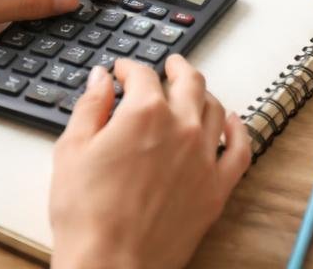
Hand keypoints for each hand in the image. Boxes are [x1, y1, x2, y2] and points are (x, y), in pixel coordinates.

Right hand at [50, 57, 249, 268]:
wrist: (110, 265)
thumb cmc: (86, 215)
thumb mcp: (71, 152)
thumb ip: (89, 107)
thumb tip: (100, 79)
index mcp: (144, 113)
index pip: (142, 75)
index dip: (129, 68)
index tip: (122, 70)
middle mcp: (182, 126)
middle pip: (189, 82)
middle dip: (177, 68)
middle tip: (171, 64)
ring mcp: (205, 155)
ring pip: (215, 108)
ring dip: (203, 94)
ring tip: (194, 92)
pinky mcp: (219, 185)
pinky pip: (240, 147)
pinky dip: (238, 128)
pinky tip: (232, 121)